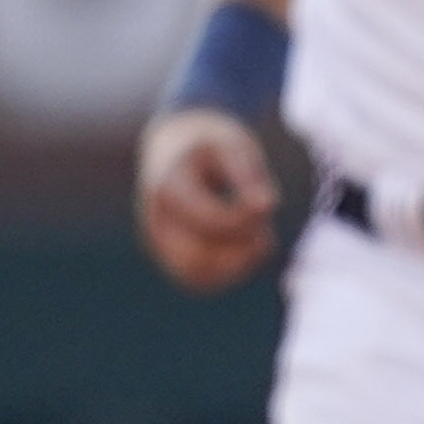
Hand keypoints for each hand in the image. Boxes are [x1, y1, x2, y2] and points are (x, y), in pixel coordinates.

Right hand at [137, 109, 276, 290]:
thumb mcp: (232, 146)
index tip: (266, 205)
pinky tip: (245, 248)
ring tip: (258, 239)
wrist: (177, 144)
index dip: (246, 222)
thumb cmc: (210, 144)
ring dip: (237, 267)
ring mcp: (158, 241)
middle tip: (264, 230)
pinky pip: (198, 279)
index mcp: (168, 187)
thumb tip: (267, 207)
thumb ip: (248, 176)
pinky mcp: (169, 254)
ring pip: (197, 277)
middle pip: (199, 259)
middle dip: (242, 251)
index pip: (211, 222)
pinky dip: (228, 272)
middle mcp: (156, 219)